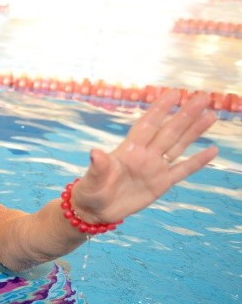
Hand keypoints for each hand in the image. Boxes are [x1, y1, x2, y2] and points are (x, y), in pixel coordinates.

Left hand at [72, 90, 218, 222]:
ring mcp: (154, 168)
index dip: (159, 110)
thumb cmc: (90, 191)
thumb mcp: (92, 179)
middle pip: (168, 131)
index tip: (173, 93)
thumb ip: (98, 166)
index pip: (147, 125)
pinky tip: (212, 150)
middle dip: (185, 115)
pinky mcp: (161, 184)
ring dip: (194, 131)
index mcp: (128, 150)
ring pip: (178, 146)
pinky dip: (197, 161)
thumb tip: (95, 152)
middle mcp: (145, 155)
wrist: (95, 210)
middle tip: (202, 97)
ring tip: (210, 115)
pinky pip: (182, 170)